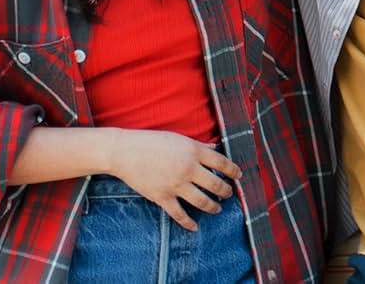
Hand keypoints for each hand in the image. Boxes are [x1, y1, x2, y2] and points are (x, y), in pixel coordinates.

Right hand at [108, 130, 241, 230]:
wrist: (125, 151)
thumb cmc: (152, 141)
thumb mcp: (178, 138)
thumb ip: (198, 146)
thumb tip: (215, 148)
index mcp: (193, 150)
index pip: (222, 163)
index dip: (233, 171)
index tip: (239, 175)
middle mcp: (188, 168)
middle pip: (215, 184)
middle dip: (225, 191)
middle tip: (228, 194)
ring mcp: (176, 184)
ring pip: (202, 201)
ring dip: (213, 207)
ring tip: (216, 208)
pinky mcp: (163, 197)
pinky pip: (180, 214)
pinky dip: (189, 223)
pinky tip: (195, 226)